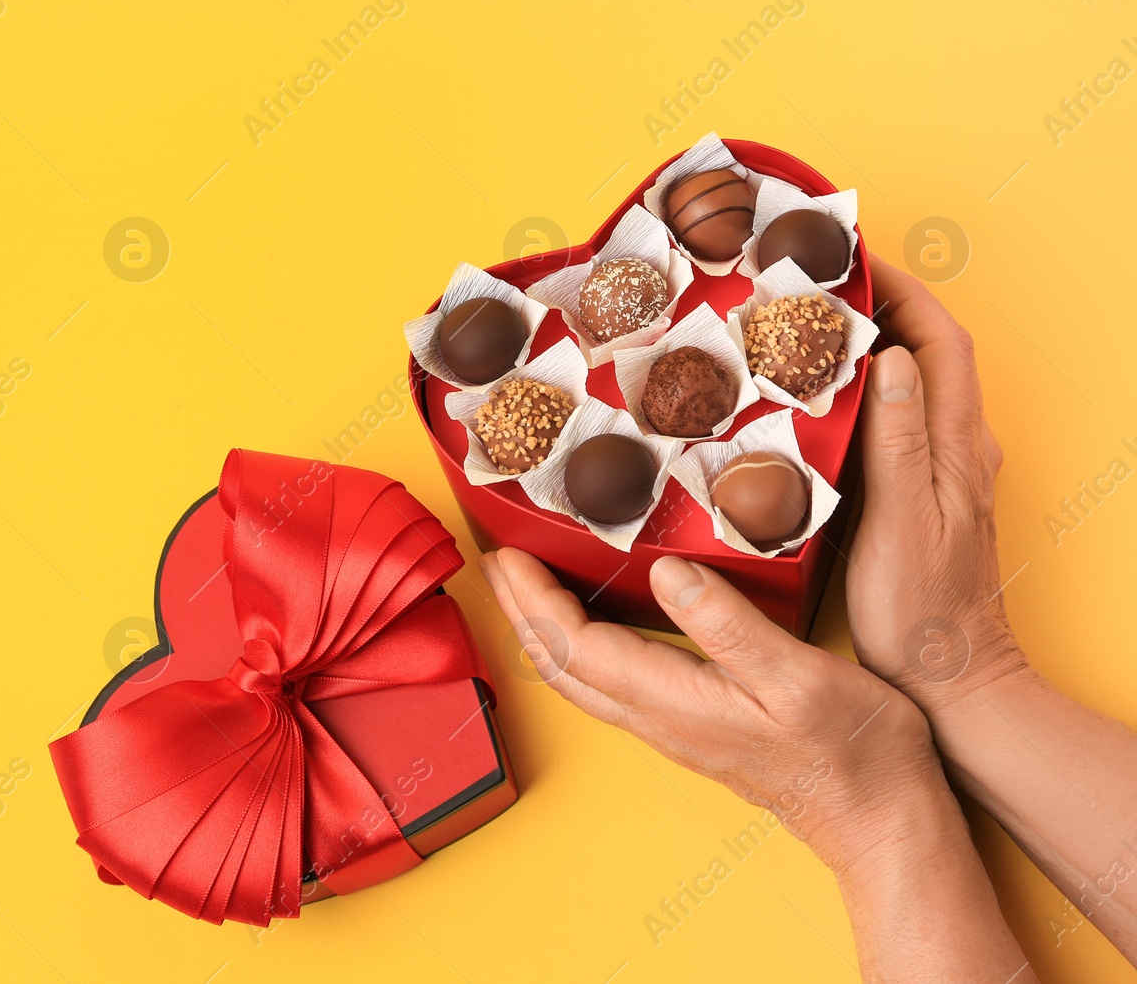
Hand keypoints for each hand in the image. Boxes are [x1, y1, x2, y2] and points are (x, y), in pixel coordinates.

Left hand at [480, 547, 945, 873]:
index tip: (507, 553)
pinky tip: (588, 626)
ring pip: (579, 678)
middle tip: (495, 560)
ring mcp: (668, 727)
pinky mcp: (687, 726)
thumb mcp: (797, 676)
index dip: (534, 599)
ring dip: (542, 630)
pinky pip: (606, 684)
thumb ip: (727, 625)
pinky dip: (577, 647)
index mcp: (673, 700)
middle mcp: (657, 718)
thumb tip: (665, 573)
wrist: (878, 821)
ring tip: (525, 586)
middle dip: (519, 611)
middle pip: (560, 665)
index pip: (575, 646)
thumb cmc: (851, 752)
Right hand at [847, 254, 1026, 703]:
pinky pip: (893, 421)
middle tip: (818, 284)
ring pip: (910, 384)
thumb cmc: (922, 609)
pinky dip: (860, 393)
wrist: (949, 677)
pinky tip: (818, 403)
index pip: (941, 340)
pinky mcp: (918, 495)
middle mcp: (957, 449)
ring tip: (809, 328)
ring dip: (869, 346)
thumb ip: (901, 437)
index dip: (902, 290)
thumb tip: (895, 357)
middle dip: (880, 303)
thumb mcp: (904, 521)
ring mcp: (940, 471)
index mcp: (958, 445)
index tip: (852, 258)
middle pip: (927, 350)